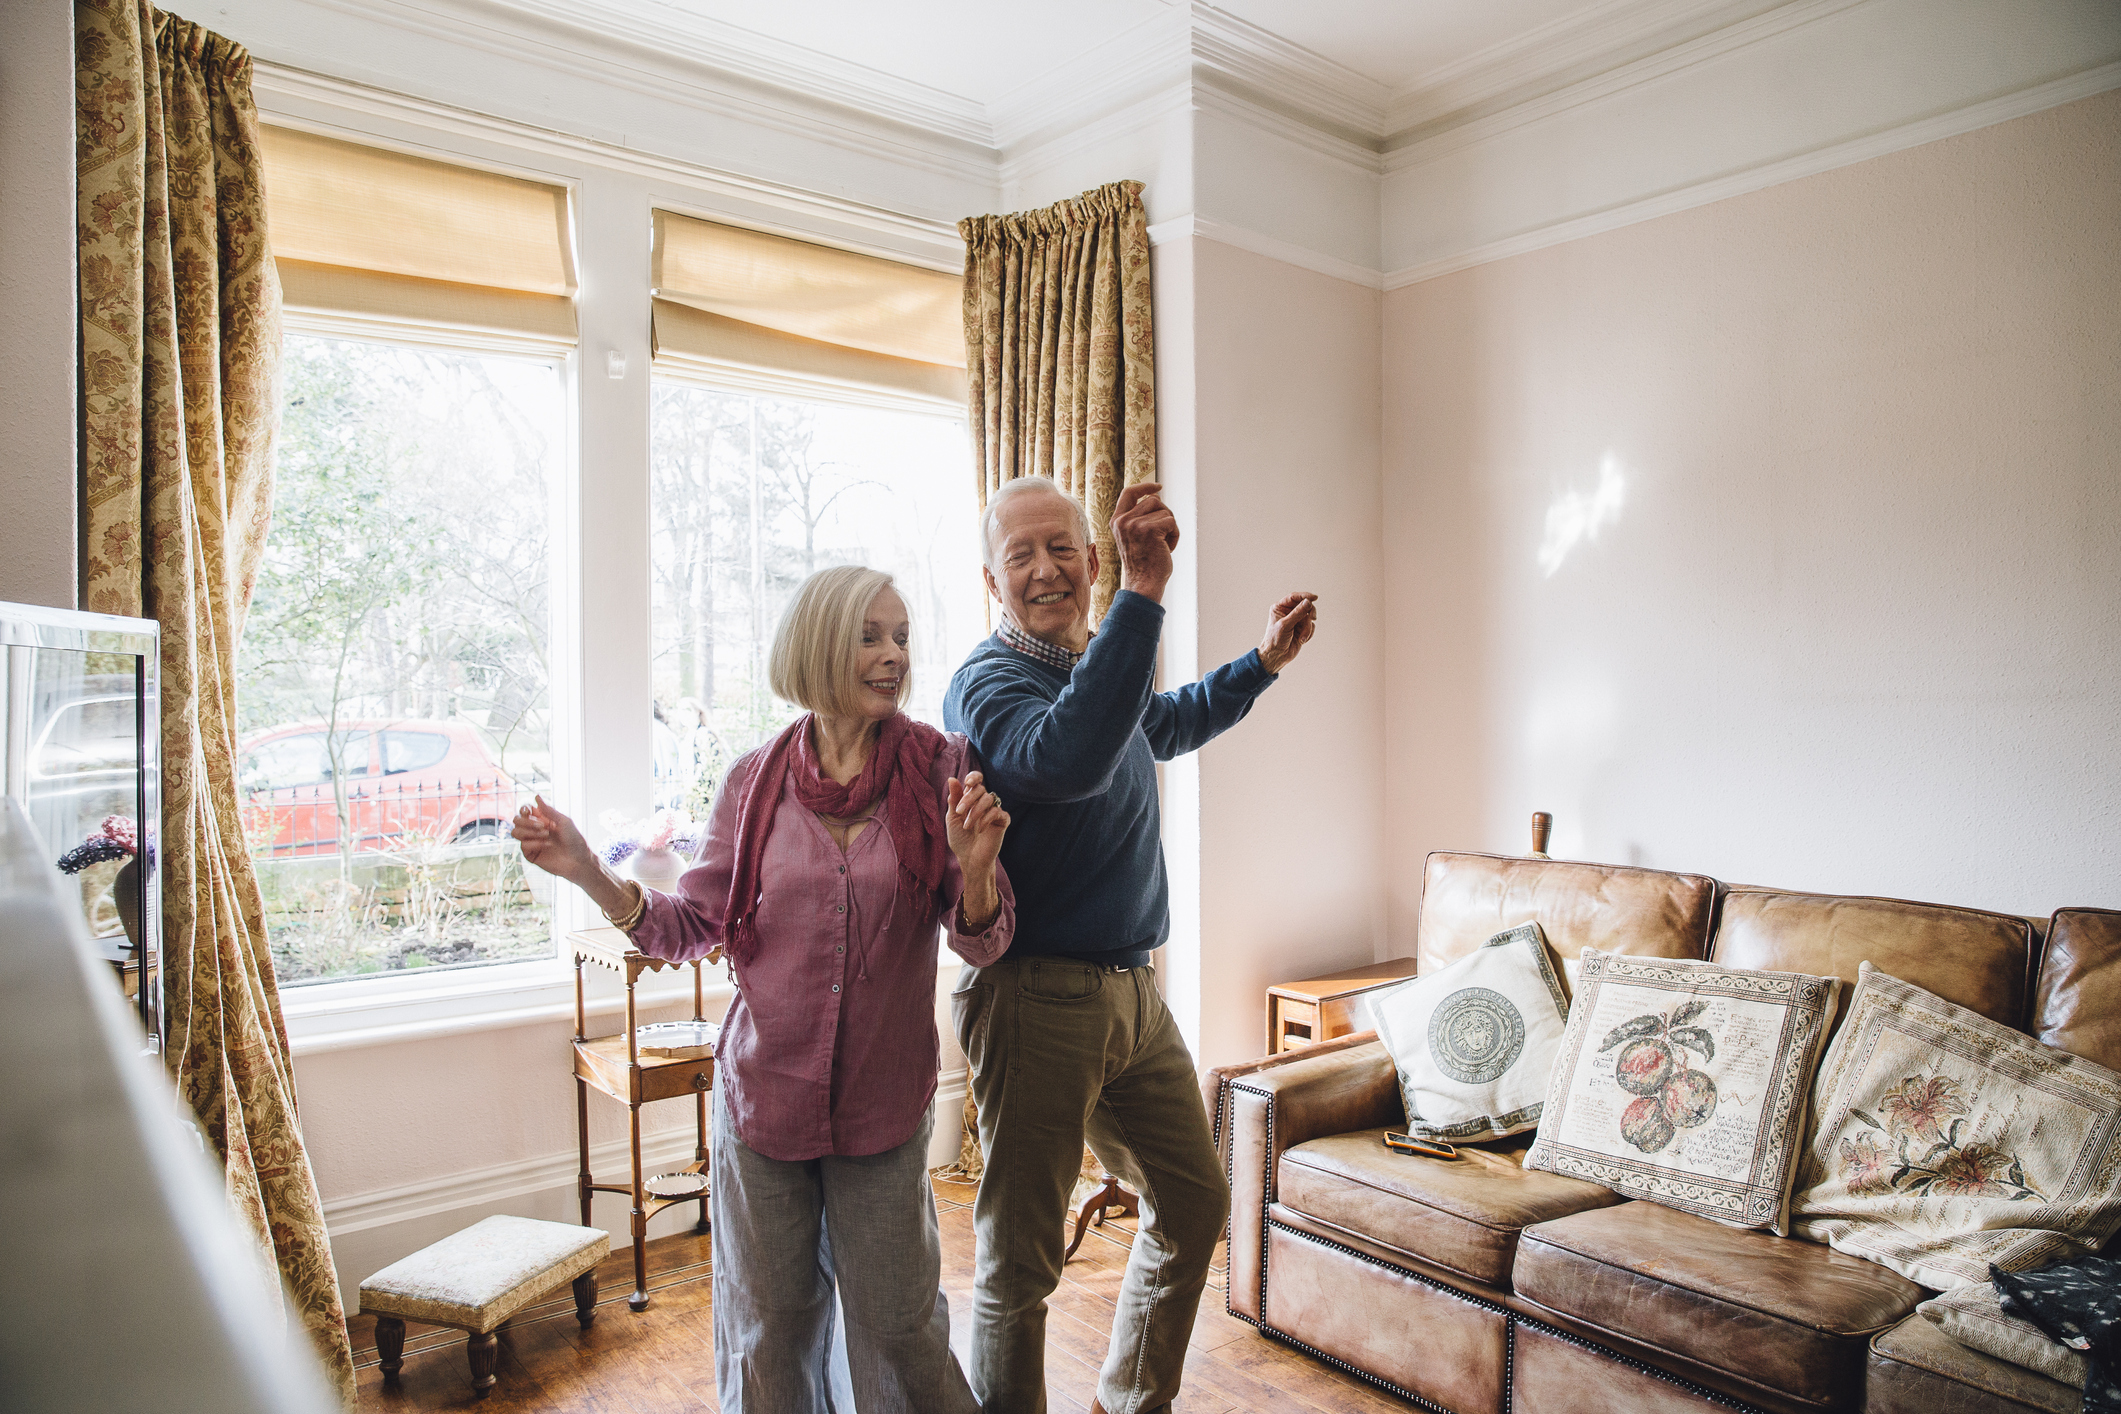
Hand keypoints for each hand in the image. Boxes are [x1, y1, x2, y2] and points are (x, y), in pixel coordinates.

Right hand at [512, 795, 597, 884]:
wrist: (578, 860)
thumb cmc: (574, 840)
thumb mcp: (563, 821)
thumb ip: (548, 810)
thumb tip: (536, 797)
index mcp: (542, 820)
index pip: (525, 811)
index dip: (523, 809)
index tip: (528, 811)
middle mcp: (534, 830)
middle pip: (516, 820)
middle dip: (527, 821)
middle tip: (542, 826)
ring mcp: (532, 842)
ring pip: (515, 832)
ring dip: (529, 832)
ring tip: (546, 835)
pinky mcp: (530, 855)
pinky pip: (523, 846)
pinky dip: (534, 843)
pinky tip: (546, 845)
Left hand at [944, 771, 1009, 877]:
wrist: (969, 858)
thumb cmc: (960, 839)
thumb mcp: (953, 818)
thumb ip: (954, 799)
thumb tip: (951, 779)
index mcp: (971, 799)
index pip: (976, 780)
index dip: (974, 777)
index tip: (968, 783)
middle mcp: (983, 802)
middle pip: (981, 789)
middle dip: (968, 798)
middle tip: (959, 812)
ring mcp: (994, 811)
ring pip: (989, 798)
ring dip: (975, 811)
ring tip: (967, 826)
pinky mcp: (1002, 821)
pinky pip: (998, 812)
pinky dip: (987, 819)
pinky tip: (980, 830)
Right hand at [1111, 482, 1179, 601]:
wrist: (1143, 584)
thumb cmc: (1143, 563)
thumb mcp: (1134, 536)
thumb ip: (1138, 518)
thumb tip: (1156, 496)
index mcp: (1117, 521)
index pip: (1129, 493)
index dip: (1145, 486)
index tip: (1158, 486)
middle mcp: (1123, 521)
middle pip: (1153, 500)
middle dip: (1164, 515)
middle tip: (1162, 536)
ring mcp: (1135, 524)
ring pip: (1164, 511)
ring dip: (1170, 527)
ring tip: (1162, 544)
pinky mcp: (1149, 530)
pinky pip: (1171, 522)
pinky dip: (1175, 535)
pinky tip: (1167, 549)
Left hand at [1258, 592, 1317, 673]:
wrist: (1277, 656)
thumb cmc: (1275, 640)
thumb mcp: (1285, 624)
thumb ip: (1297, 612)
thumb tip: (1308, 602)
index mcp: (1280, 608)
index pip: (1294, 597)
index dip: (1305, 596)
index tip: (1314, 598)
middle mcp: (1288, 612)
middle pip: (1305, 605)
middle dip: (1309, 613)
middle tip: (1312, 618)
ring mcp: (1296, 620)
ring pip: (1309, 617)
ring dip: (1307, 628)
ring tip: (1302, 637)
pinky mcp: (1302, 629)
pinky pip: (1311, 626)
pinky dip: (1308, 633)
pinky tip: (1302, 640)